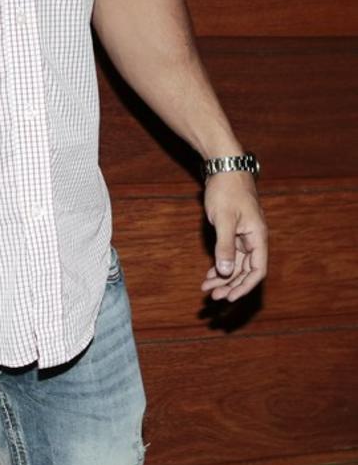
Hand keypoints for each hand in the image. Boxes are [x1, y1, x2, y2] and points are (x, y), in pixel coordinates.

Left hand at [201, 172, 267, 301]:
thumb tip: (226, 272)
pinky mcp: (235, 230)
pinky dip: (221, 264)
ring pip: (237, 263)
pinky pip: (231, 254)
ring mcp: (244, 235)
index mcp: (258, 237)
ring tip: (207, 288)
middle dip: (230, 285)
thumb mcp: (224, 219)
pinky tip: (210, 274)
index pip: (257, 271)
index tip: (229, 297)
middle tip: (212, 296)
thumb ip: (225, 245)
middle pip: (245, 270)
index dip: (244, 286)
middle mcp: (254, 239)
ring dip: (224, 277)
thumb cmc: (226, 190)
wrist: (224, 166)